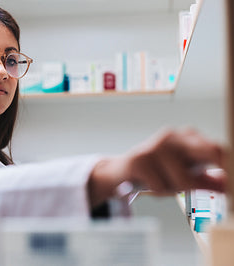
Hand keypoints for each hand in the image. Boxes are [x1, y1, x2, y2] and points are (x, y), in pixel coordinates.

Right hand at [89, 128, 226, 206]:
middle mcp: (173, 136)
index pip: (217, 149)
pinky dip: (157, 192)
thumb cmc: (154, 173)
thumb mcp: (183, 176)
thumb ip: (206, 180)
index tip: (231, 183)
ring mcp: (156, 146)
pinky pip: (160, 186)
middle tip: (205, 189)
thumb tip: (229, 184)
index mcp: (187, 136)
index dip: (227, 167)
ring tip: (162, 184)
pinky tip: (147, 184)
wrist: (118, 172)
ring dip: (173, 189)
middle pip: (209, 154)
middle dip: (209, 178)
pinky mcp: (139, 159)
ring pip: (183, 181)